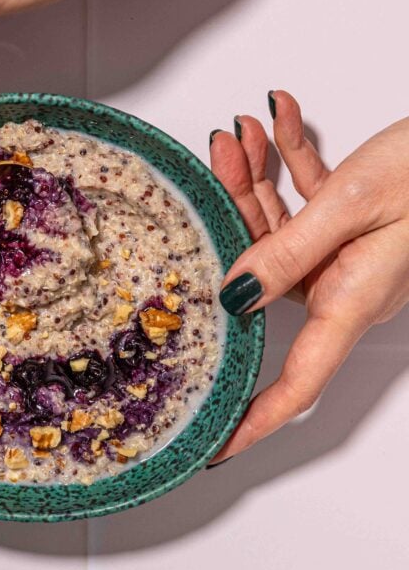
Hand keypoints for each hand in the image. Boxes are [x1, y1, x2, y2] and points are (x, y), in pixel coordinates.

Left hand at [209, 91, 408, 462]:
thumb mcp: (351, 205)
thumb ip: (287, 252)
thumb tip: (234, 296)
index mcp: (351, 301)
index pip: (297, 383)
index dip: (254, 420)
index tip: (213, 444)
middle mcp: (347, 285)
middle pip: (263, 274)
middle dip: (233, 218)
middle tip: (217, 164)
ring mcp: (349, 253)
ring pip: (277, 230)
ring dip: (256, 180)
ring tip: (241, 134)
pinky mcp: (354, 222)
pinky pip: (306, 202)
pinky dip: (288, 165)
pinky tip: (276, 124)